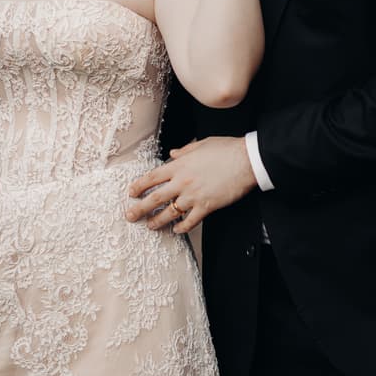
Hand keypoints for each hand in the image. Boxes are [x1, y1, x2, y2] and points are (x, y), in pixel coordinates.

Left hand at [126, 136, 256, 233]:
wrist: (246, 160)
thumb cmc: (226, 149)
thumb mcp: (201, 144)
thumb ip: (184, 150)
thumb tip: (172, 153)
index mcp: (179, 165)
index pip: (152, 177)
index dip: (139, 186)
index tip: (132, 193)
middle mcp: (182, 181)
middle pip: (155, 198)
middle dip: (140, 209)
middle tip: (129, 216)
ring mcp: (193, 196)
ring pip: (170, 212)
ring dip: (157, 221)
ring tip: (150, 226)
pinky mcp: (206, 206)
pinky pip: (190, 221)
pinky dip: (182, 227)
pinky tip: (176, 230)